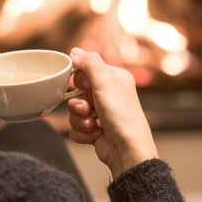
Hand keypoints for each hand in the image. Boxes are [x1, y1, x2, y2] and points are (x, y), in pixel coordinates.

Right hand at [67, 47, 157, 177]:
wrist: (127, 150)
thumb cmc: (122, 115)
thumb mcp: (105, 81)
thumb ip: (89, 62)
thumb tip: (75, 51)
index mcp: (114, 79)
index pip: (86, 70)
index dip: (79, 80)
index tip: (83, 87)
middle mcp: (108, 95)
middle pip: (76, 93)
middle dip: (78, 104)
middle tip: (87, 109)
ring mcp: (101, 113)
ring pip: (74, 112)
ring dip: (80, 120)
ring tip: (94, 124)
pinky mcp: (95, 130)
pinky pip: (76, 128)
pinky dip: (83, 133)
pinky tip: (96, 134)